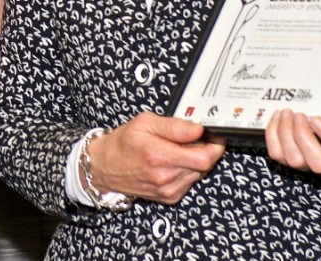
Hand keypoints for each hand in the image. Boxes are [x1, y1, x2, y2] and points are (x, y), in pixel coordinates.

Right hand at [89, 113, 225, 204]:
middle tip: (193, 139)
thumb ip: (174, 126)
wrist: (105, 167)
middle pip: (204, 166)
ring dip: (194, 161)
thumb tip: (198, 129)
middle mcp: (165, 177)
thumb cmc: (123, 143)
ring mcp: (168, 190)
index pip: (204, 158)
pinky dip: (187, 171)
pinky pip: (190, 182)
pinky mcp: (169, 197)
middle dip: (204, 150)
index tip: (214, 137)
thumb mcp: (145, 122)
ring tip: (176, 150)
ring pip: (199, 174)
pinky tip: (172, 162)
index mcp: (159, 156)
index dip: (215, 146)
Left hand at [264, 92, 320, 173]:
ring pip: (294, 159)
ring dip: (285, 133)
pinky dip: (272, 134)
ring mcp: (306, 160)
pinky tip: (277, 117)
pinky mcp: (287, 156)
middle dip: (303, 137)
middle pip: (318, 163)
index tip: (317, 118)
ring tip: (286, 112)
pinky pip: (276, 153)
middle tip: (299, 115)